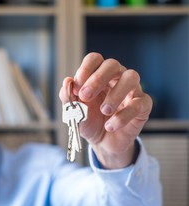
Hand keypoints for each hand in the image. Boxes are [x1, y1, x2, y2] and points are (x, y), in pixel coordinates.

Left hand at [59, 52, 151, 168]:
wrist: (102, 142)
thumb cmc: (89, 121)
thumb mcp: (74, 112)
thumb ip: (68, 97)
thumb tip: (67, 81)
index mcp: (98, 75)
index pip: (94, 59)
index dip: (85, 69)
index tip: (77, 85)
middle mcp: (116, 78)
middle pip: (112, 64)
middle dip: (97, 79)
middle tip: (85, 96)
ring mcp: (132, 90)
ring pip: (131, 78)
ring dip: (115, 94)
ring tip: (104, 111)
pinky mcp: (143, 106)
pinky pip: (139, 104)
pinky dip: (123, 116)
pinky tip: (110, 126)